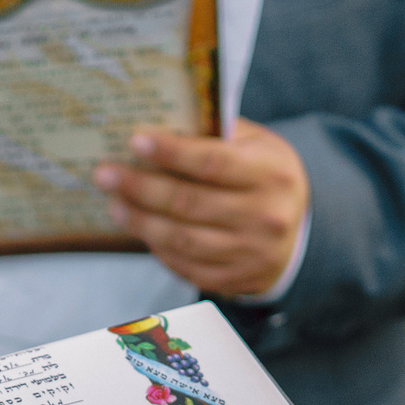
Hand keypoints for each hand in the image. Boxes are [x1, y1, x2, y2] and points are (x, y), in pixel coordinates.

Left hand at [94, 119, 308, 297]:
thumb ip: (217, 135)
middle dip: (140, 187)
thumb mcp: (257, 146)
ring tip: (114, 203)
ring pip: (182, 239)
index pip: (213, 162)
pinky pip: (185, 265)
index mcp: (271, 174)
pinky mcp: (234, 280)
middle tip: (105, 174)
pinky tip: (139, 228)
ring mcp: (250, 253)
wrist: (298, 235)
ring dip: (141, 221)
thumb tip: (160, 124)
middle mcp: (264, 216)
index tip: (135, 141)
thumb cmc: (266, 178)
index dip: (171, 152)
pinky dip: (157, 247)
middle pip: (189, 202)